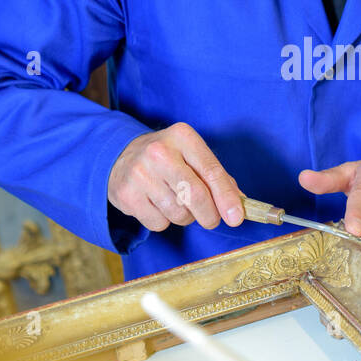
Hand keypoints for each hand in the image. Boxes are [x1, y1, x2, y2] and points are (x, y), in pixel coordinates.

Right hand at [107, 122, 244, 232]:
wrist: (120, 156)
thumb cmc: (167, 158)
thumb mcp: (192, 155)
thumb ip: (216, 177)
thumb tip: (239, 204)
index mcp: (182, 136)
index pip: (211, 171)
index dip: (226, 197)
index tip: (236, 218)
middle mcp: (159, 152)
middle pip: (195, 195)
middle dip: (209, 215)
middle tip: (211, 220)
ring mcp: (140, 173)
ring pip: (178, 213)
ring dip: (185, 217)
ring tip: (177, 203)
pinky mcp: (127, 194)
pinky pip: (158, 223)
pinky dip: (164, 222)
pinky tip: (157, 206)